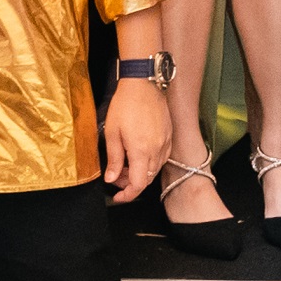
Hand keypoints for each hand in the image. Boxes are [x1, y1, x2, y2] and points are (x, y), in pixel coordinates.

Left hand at [98, 79, 166, 197]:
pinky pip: (161, 157)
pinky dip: (149, 162)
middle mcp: (157, 150)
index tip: (118, 197)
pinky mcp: (169, 136)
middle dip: (130, 182)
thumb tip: (111, 179)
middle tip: (115, 175)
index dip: (128, 195)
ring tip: (124, 163)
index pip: (138, 184)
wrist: (144, 84)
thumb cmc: (126, 105)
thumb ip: (113, 159)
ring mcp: (165, 143)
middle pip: (146, 178)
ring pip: (154, 169)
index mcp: (141, 151)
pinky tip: (138, 153)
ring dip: (139, 172)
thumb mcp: (112, 132)